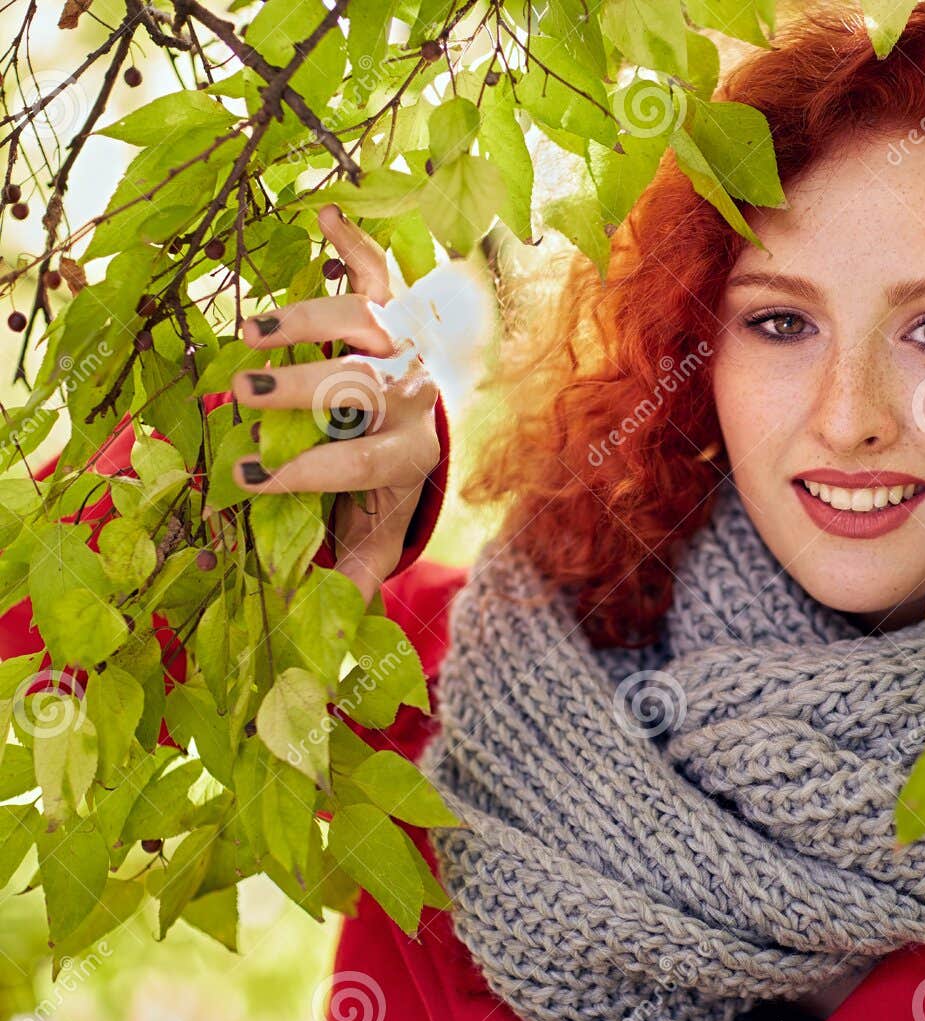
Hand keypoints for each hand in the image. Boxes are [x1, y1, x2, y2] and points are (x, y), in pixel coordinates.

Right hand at [230, 204, 441, 605]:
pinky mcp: (396, 309)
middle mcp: (416, 398)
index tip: (250, 478)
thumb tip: (327, 643)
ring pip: (370, 324)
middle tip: (241, 391)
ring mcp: (408, 347)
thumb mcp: (370, 534)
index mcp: (408, 456)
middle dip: (305, 388)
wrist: (423, 428)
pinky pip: (381, 270)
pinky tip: (325, 212)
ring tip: (250, 331)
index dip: (311, 472)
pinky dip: (356, 242)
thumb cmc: (381, 485)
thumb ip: (349, 579)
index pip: (364, 463)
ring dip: (312, 321)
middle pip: (366, 387)